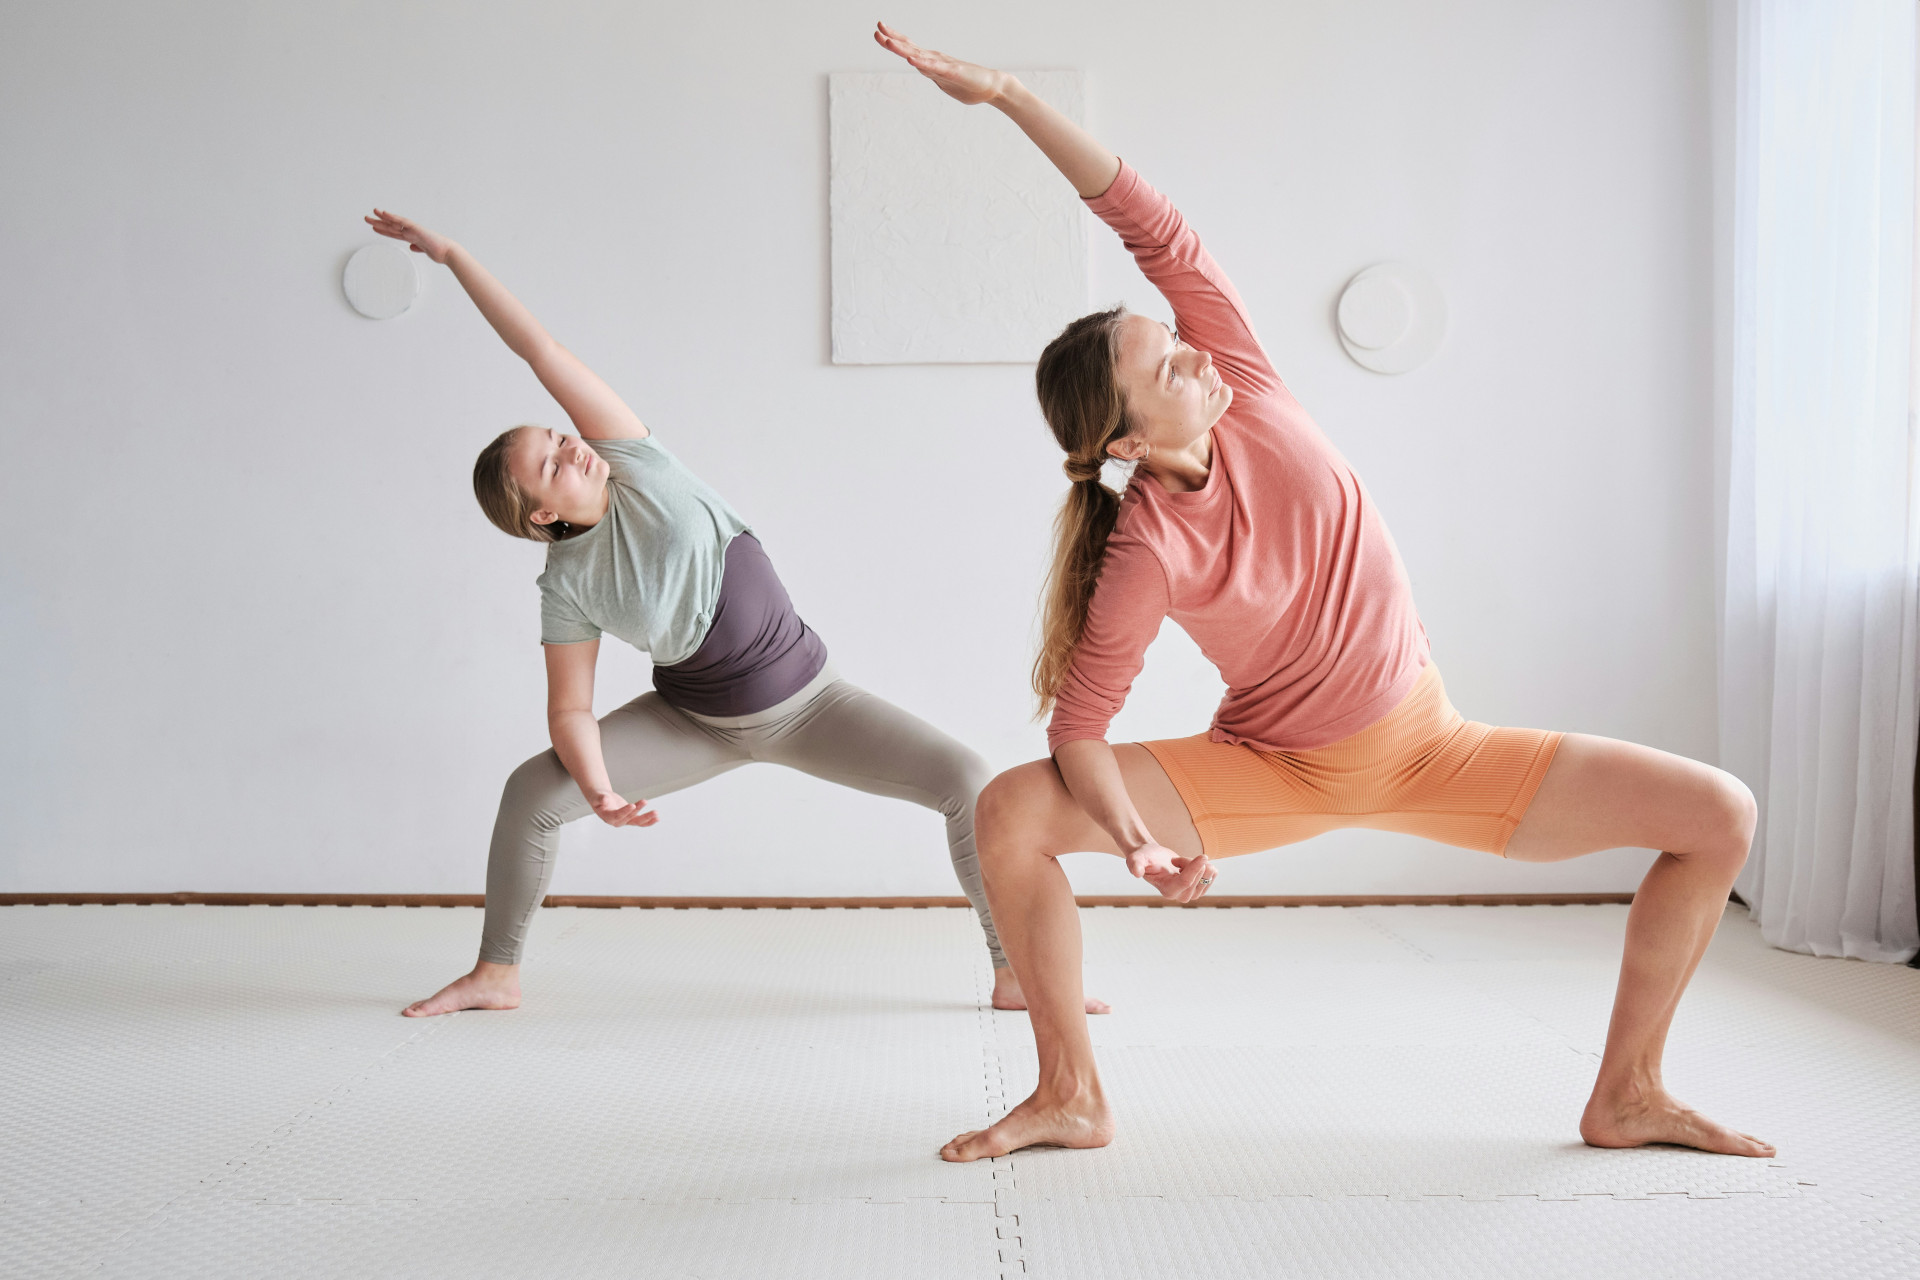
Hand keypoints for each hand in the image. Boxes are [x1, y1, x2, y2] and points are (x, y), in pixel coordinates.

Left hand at [363, 208, 454, 263]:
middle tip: (366, 218)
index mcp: (412, 237)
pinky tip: (385, 213)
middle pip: (391, 227)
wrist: (448, 252)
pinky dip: (393, 217)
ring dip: (383, 218)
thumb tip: (411, 247)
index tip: (374, 226)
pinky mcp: (417, 229)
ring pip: (394, 223)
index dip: (384, 230)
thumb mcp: (425, 250)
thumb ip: (418, 247)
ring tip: (372, 213)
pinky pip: (402, 222)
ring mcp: (413, 230)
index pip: (394, 233)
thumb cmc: (439, 252)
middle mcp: (411, 232)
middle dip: (379, 222)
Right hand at [589, 791, 657, 829]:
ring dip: (647, 818)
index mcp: (607, 817)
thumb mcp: (597, 797)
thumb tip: (604, 799)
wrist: (602, 799)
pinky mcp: (630, 818)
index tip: (633, 805)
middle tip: (645, 801)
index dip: (625, 811)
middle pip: (629, 818)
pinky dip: (648, 821)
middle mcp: (616, 822)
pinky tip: (657, 818)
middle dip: (638, 811)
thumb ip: (600, 798)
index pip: (617, 815)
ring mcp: (624, 821)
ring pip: (637, 822)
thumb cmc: (598, 797)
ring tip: (656, 814)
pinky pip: (640, 821)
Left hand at [872, 22, 1011, 105]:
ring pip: (919, 56)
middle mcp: (936, 60)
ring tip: (888, 42)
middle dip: (892, 40)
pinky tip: (912, 61)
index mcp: (933, 63)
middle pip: (910, 49)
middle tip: (877, 28)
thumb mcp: (946, 82)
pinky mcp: (953, 73)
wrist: (993, 87)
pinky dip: (923, 64)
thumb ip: (935, 75)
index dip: (895, 41)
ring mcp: (944, 65)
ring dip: (903, 50)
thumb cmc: (970, 86)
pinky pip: (935, 68)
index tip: (880, 32)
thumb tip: (926, 72)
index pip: (910, 50)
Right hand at [1126, 843, 1216, 903]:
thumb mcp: (1136, 858)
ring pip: (1206, 878)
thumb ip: (1135, 865)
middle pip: (1197, 880)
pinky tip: (1193, 864)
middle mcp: (1179, 896)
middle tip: (1176, 859)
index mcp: (1166, 890)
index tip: (1203, 856)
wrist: (1152, 857)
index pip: (1185, 882)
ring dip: (1198, 864)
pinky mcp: (1198, 888)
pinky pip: (1211, 877)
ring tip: (1182, 861)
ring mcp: (1191, 894)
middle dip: (1192, 863)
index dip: (1195, 868)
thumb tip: (1136, 873)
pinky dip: (1204, 866)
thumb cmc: (1144, 857)